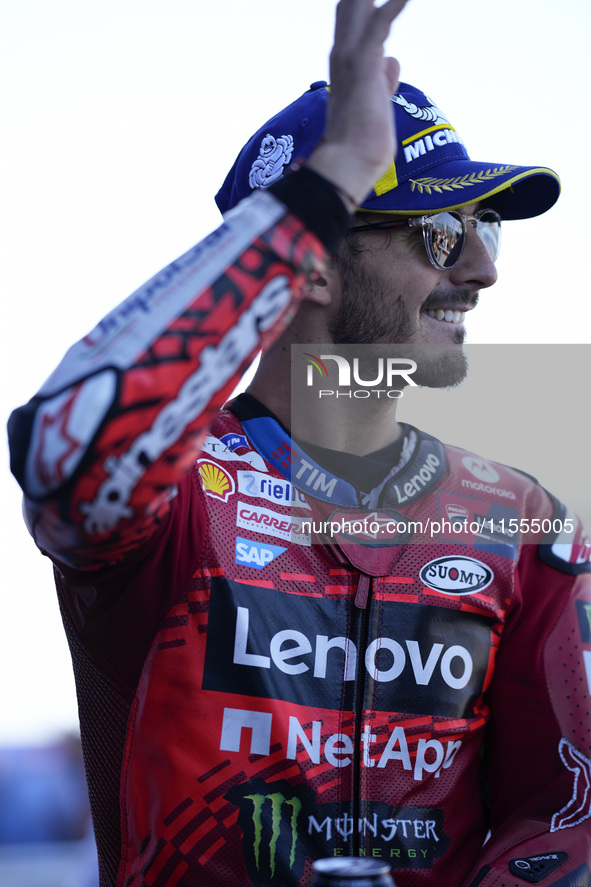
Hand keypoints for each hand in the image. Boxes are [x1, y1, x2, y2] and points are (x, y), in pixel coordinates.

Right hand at [307, 0, 407, 207]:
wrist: (349, 163)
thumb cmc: (362, 140)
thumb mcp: (375, 99)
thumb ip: (382, 77)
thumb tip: (391, 62)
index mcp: (344, 63)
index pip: (349, 18)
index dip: (362, 3)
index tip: (374, 1)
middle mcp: (343, 54)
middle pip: (350, 5)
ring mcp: (351, 58)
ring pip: (359, 6)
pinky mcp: (365, 65)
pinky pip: (379, 25)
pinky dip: (393, 6)